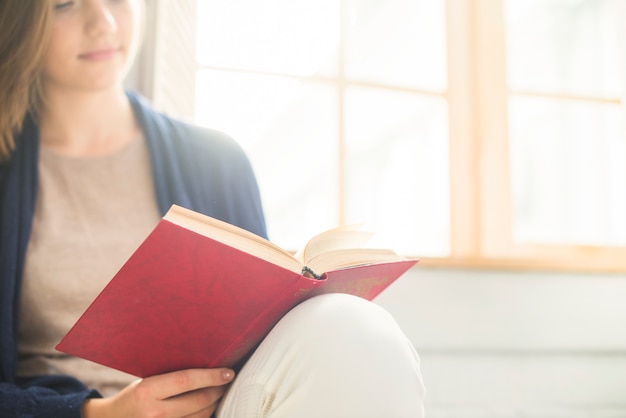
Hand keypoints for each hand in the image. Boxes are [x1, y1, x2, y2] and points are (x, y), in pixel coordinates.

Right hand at [81, 368, 234, 417]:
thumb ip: (171, 377)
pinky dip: (204, 415)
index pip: (187, 380)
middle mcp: (154, 412)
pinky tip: (208, 407)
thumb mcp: (146, 381)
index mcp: (148, 390)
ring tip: (219, 392)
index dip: (211, 376)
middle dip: (218, 389)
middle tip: (227, 380)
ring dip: (215, 403)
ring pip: (201, 416)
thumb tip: (205, 363)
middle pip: (199, 400)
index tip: (228, 372)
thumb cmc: (133, 397)